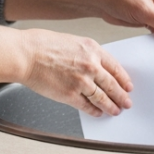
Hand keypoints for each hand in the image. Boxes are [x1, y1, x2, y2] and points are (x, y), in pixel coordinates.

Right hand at [18, 29, 133, 117]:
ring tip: (115, 111)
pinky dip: (94, 111)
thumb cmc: (42, 45)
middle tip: (126, 102)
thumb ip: (86, 54)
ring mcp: (81, 81)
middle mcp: (90, 65)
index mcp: (92, 49)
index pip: (116, 67)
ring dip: (111, 106)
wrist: (26, 54)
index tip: (128, 85)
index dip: (124, 79)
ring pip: (102, 98)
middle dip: (121, 96)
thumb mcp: (72, 41)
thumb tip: (95, 67)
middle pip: (112, 85)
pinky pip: (87, 106)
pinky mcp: (70, 95)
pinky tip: (97, 112)